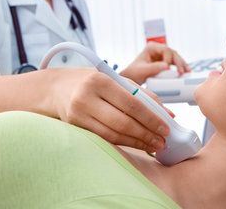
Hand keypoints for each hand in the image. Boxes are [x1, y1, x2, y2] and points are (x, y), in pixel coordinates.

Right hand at [49, 67, 171, 151]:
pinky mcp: (75, 126)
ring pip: (113, 134)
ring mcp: (78, 113)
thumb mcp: (116, 80)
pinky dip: (123, 143)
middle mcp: (87, 97)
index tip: (166, 128)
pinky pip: (103, 138)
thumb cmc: (93, 82)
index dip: (151, 118)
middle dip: (146, 134)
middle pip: (123, 122)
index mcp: (101, 81)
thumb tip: (168, 114)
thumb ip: (142, 95)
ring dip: (136, 142)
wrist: (57, 87)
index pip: (131, 103)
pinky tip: (136, 144)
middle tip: (162, 141)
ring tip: (152, 145)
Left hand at [119, 42, 190, 83]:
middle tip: (182, 71)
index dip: (169, 59)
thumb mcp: (142, 71)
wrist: (131, 79)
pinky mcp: (165, 63)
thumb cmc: (133, 73)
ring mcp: (162, 56)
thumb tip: (166, 66)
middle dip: (179, 62)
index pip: (165, 50)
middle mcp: (158, 50)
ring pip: (176, 58)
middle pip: (173, 53)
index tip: (168, 69)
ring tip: (187, 71)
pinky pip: (175, 64)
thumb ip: (153, 68)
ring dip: (182, 64)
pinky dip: (180, 67)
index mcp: (151, 47)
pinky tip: (185, 72)